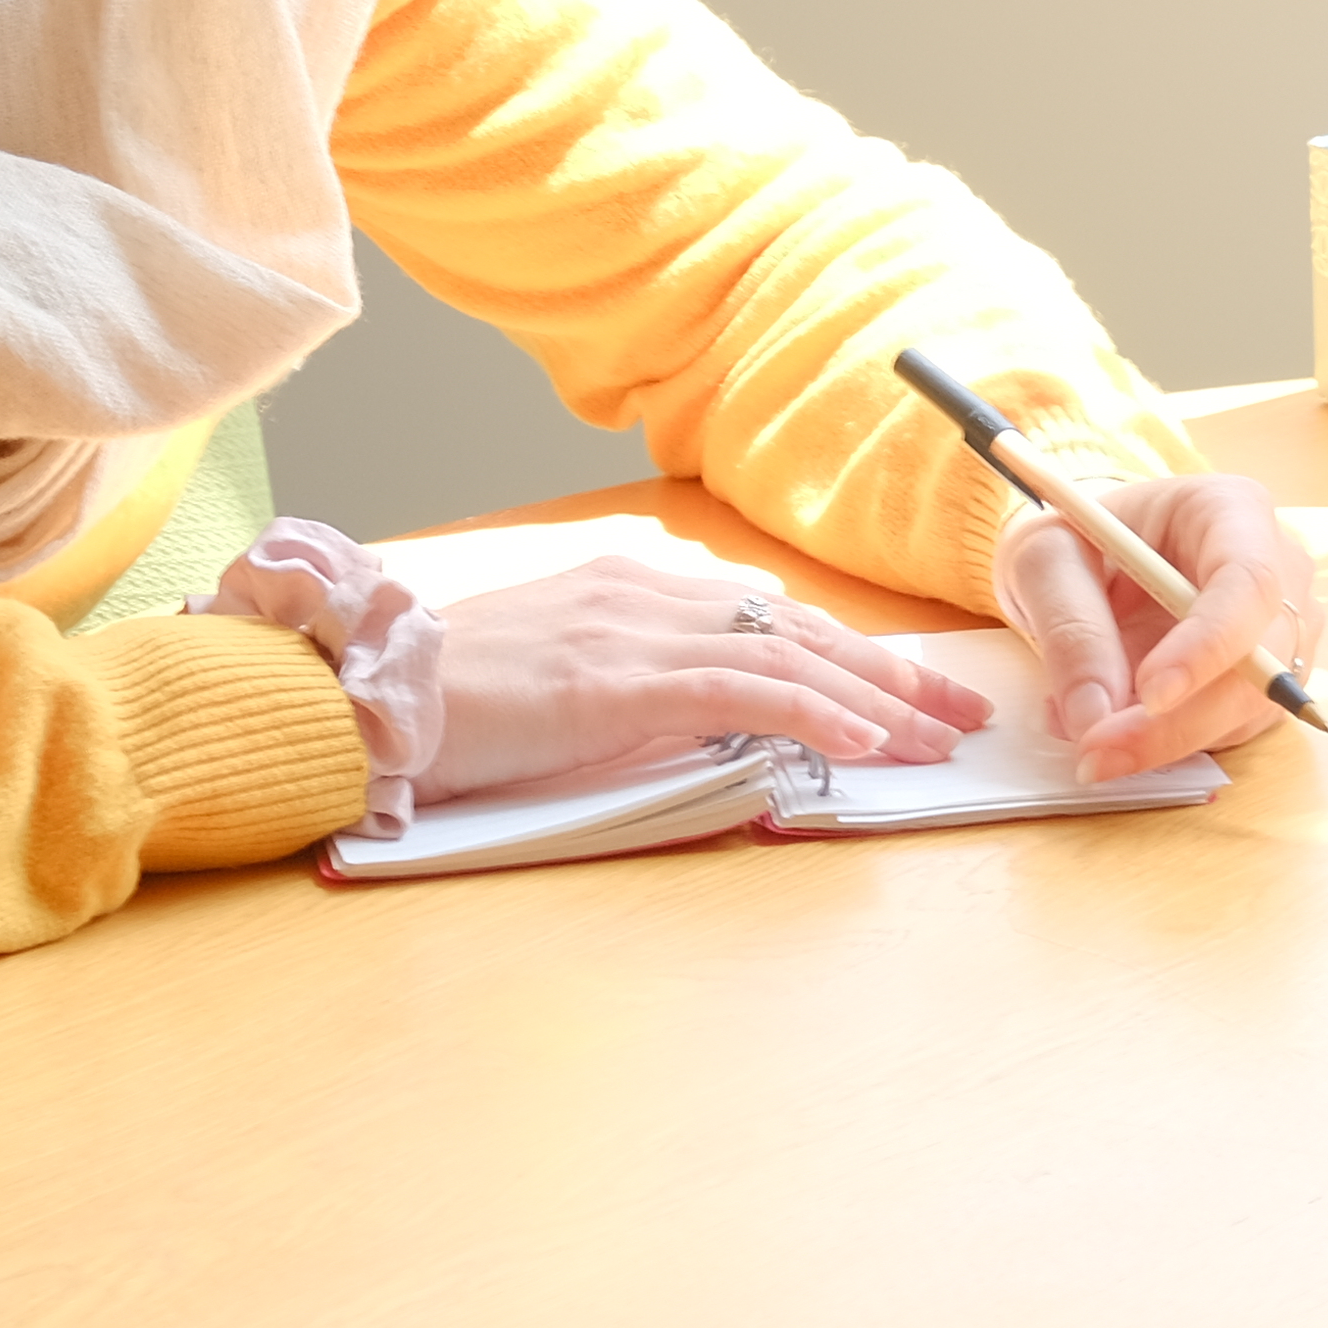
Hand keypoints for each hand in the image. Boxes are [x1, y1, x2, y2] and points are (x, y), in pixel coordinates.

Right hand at [425, 559, 993, 798]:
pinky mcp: (622, 682)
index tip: (909, 689)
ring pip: (790, 656)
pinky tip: (867, 741)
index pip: (767, 615)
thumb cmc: (448, 701)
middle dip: (891, 672)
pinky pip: (746, 692)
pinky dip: (817, 713)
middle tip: (961, 713)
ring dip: (876, 700)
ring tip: (937, 738)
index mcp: (630, 587)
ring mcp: (635, 631)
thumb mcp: (558, 677)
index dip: (848, 653)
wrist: (367, 694)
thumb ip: (632, 682)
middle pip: (799, 628)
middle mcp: (645, 593)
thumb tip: (707, 717)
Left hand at [993, 469, 1318, 780]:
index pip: (1247, 582)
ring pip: (1245, 711)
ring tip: (1084, 732)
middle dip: (1177, 722)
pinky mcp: (1266, 684)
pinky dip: (1167, 745)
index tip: (1150, 696)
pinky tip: (1113, 725)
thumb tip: (1094, 714)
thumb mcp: (1048, 560)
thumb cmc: (1081, 540)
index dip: (1208, 645)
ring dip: (1164, 742)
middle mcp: (1279, 571)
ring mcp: (1281, 632)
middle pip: (1259, 664)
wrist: (1097, 557)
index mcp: (1233, 511)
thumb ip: (1069, 628)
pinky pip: (1229, 733)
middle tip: (1097, 753)